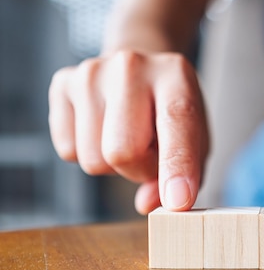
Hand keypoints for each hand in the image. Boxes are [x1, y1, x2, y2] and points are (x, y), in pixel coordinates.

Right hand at [48, 50, 209, 214]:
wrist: (138, 71)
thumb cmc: (171, 112)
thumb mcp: (195, 139)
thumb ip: (185, 174)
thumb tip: (149, 203)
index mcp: (176, 75)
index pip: (175, 123)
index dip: (176, 167)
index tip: (178, 201)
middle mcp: (132, 66)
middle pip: (123, 152)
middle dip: (139, 171)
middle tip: (151, 156)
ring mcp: (92, 72)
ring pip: (93, 160)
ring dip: (114, 166)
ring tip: (129, 138)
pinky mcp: (62, 83)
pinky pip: (68, 151)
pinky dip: (88, 153)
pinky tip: (103, 130)